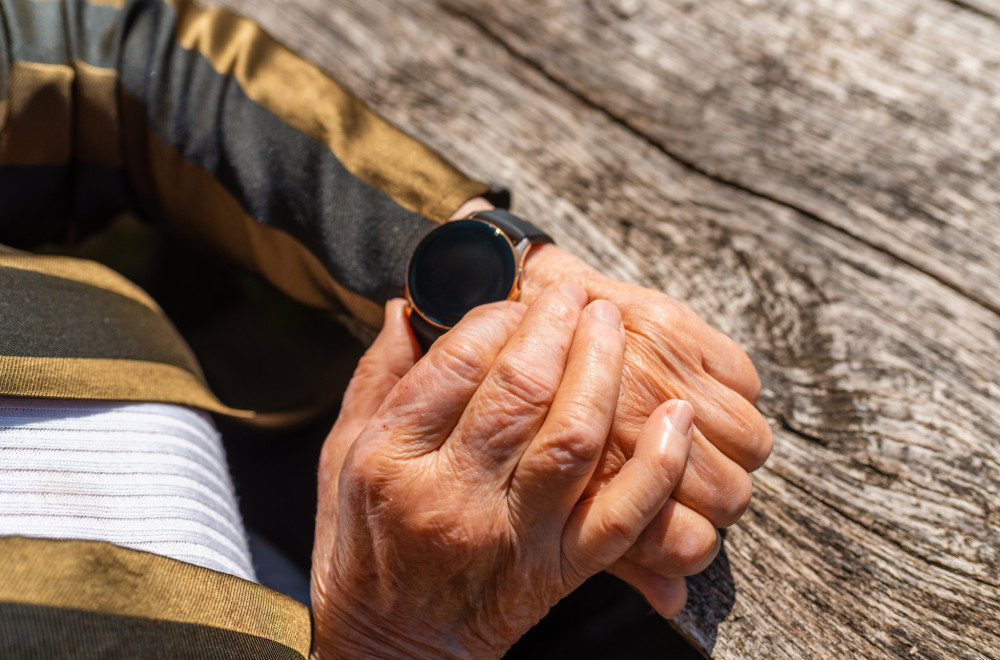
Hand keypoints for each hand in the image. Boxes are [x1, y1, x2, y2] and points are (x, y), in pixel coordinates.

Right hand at [310, 287, 692, 658]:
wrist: (389, 646)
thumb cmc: (362, 544)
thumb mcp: (342, 453)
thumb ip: (377, 376)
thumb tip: (405, 306)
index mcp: (391, 459)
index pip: (459, 362)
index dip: (501, 314)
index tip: (519, 298)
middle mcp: (451, 496)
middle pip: (522, 391)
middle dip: (558, 325)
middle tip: (573, 294)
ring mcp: (511, 536)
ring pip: (574, 440)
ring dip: (605, 371)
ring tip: (612, 326)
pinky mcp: (557, 572)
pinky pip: (623, 517)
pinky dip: (660, 466)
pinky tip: (677, 416)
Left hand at [520, 244, 773, 609]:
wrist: (512, 302)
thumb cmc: (526, 403)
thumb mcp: (552, 486)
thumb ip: (611, 547)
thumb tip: (674, 604)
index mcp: (588, 474)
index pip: (687, 541)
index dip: (695, 543)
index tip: (684, 530)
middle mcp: (626, 425)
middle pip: (728, 494)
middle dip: (720, 497)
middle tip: (700, 484)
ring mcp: (654, 372)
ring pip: (749, 440)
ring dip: (736, 445)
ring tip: (709, 439)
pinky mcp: (672, 323)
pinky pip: (745, 378)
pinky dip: (736, 390)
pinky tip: (704, 389)